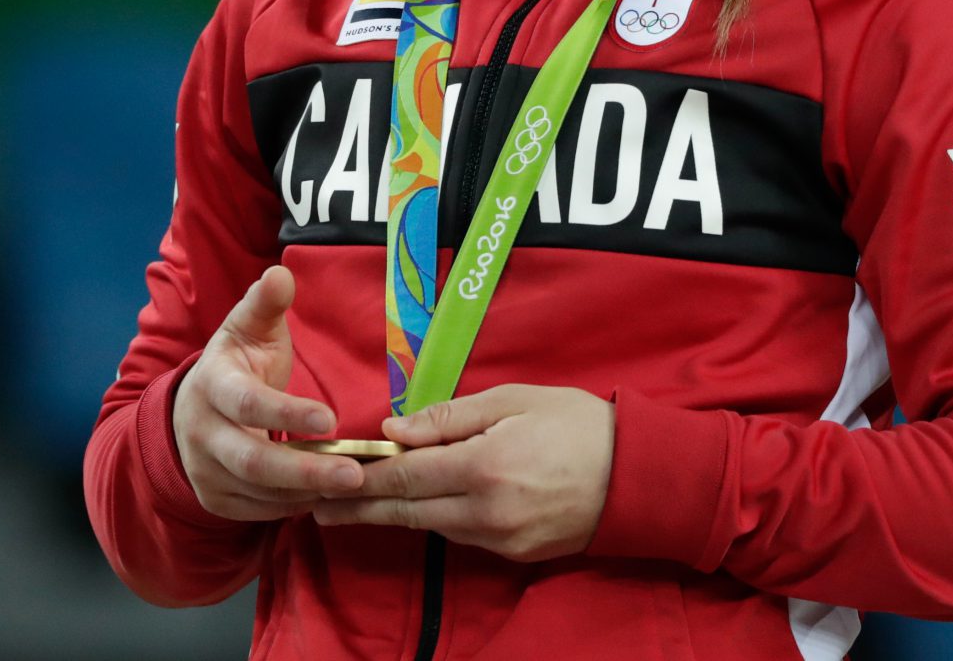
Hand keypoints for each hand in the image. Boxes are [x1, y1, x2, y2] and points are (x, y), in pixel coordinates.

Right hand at [172, 265, 364, 520]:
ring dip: (307, 493)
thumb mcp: (247, 328)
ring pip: (258, 493)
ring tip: (354, 486)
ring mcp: (206, 472)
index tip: (330, 419)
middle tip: (355, 474)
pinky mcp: (217, 500)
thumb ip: (265, 304)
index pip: (248, 405)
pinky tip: (328, 497)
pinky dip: (294, 507)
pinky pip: (258, 511)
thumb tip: (280, 273)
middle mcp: (203, 434)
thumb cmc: (236, 363)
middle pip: (253, 462)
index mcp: (213, 386)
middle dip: (306, 470)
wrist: (190, 409)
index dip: (287, 414)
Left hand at [311, 384, 614, 561]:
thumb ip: (451, 416)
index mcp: (481, 466)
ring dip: (391, 515)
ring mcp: (498, 540)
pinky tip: (414, 508)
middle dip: (358, 508)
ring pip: (429, 526)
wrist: (636, 475)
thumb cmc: (576, 423)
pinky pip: (459, 534)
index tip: (324, 477)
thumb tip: (396, 430)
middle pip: (405, 511)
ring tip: (353, 507)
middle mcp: (483, 512)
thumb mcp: (515, 400)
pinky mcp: (512, 554)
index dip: (360, 478)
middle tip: (316, 507)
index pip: (403, 475)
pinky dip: (432, 519)